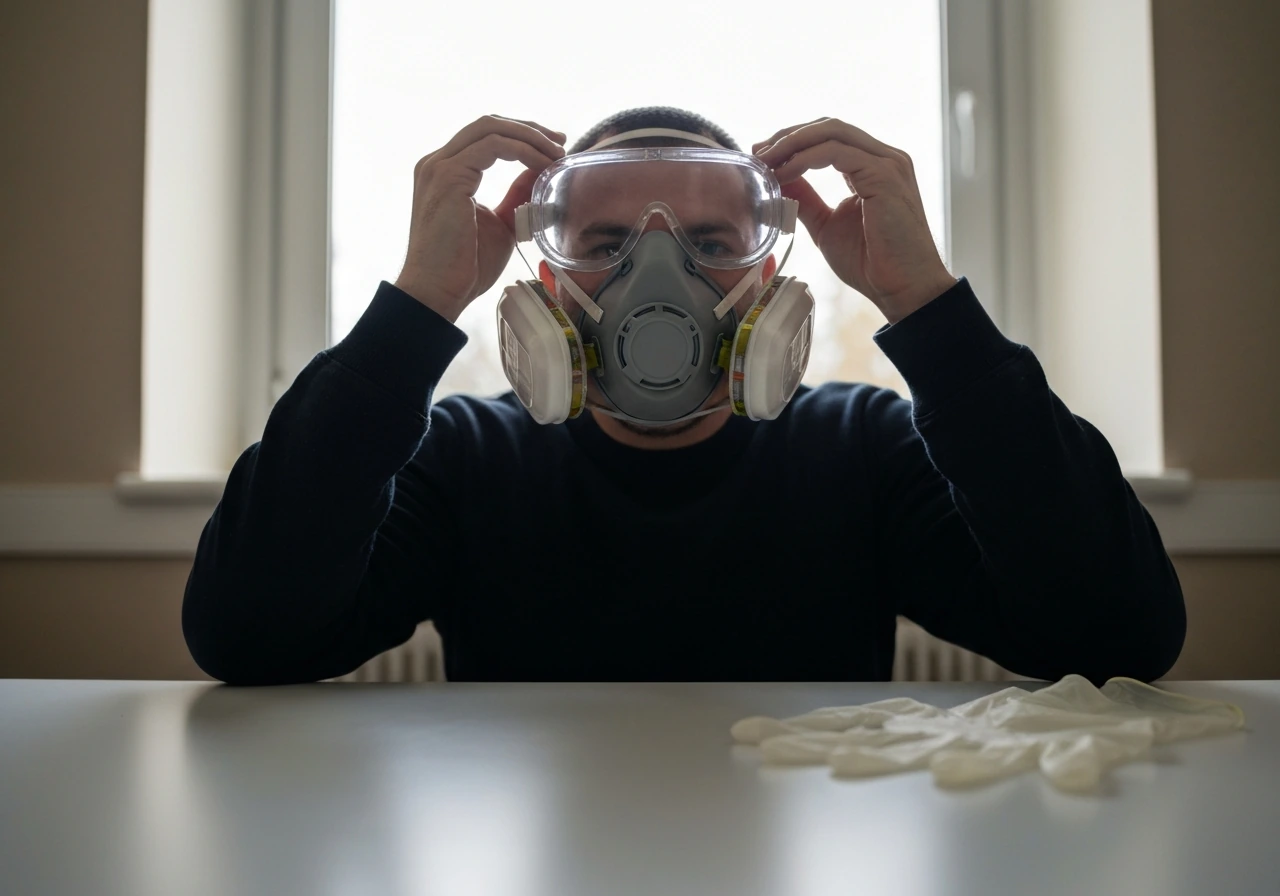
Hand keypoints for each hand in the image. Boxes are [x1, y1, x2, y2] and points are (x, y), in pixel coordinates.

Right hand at [394, 115, 565, 321]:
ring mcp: (440, 167)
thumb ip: (516, 197)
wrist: (439, 291)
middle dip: (528, 129)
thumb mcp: (501, 224)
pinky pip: (494, 148)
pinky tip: (542, 165)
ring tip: (556, 155)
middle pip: (488, 124)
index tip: (552, 147)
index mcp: (446, 172)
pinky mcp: (449, 176)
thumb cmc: (464, 267)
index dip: (521, 135)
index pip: (485, 136)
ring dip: (530, 138)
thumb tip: (538, 175)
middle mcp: (438, 163)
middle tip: (560, 142)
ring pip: (491, 129)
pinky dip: (523, 151)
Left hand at [753, 117, 956, 323]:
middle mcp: (884, 158)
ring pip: (832, 132)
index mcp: (873, 166)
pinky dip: (804, 159)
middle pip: (829, 127)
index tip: (763, 155)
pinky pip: (835, 153)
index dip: (794, 140)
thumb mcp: (826, 224)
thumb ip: (806, 199)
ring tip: (766, 161)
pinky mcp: (884, 175)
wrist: (902, 288)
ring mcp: (887, 163)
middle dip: (789, 136)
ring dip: (792, 143)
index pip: (830, 137)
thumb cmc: (872, 263)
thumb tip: (780, 179)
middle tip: (758, 151)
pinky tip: (785, 173)